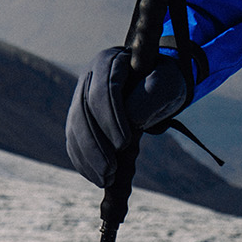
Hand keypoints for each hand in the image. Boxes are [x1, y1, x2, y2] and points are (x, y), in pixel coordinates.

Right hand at [65, 47, 189, 188]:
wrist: (155, 85)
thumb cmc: (164, 82)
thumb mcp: (167, 83)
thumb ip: (152, 94)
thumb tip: (132, 118)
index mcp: (110, 61)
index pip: (103, 90)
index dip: (110, 118)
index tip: (124, 144)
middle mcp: (89, 77)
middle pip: (83, 112)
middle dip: (95, 145)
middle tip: (110, 171)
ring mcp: (80, 97)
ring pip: (75, 128)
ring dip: (87, 157)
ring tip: (105, 180)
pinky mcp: (79, 117)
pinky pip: (74, 140)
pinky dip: (82, 161)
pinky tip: (95, 177)